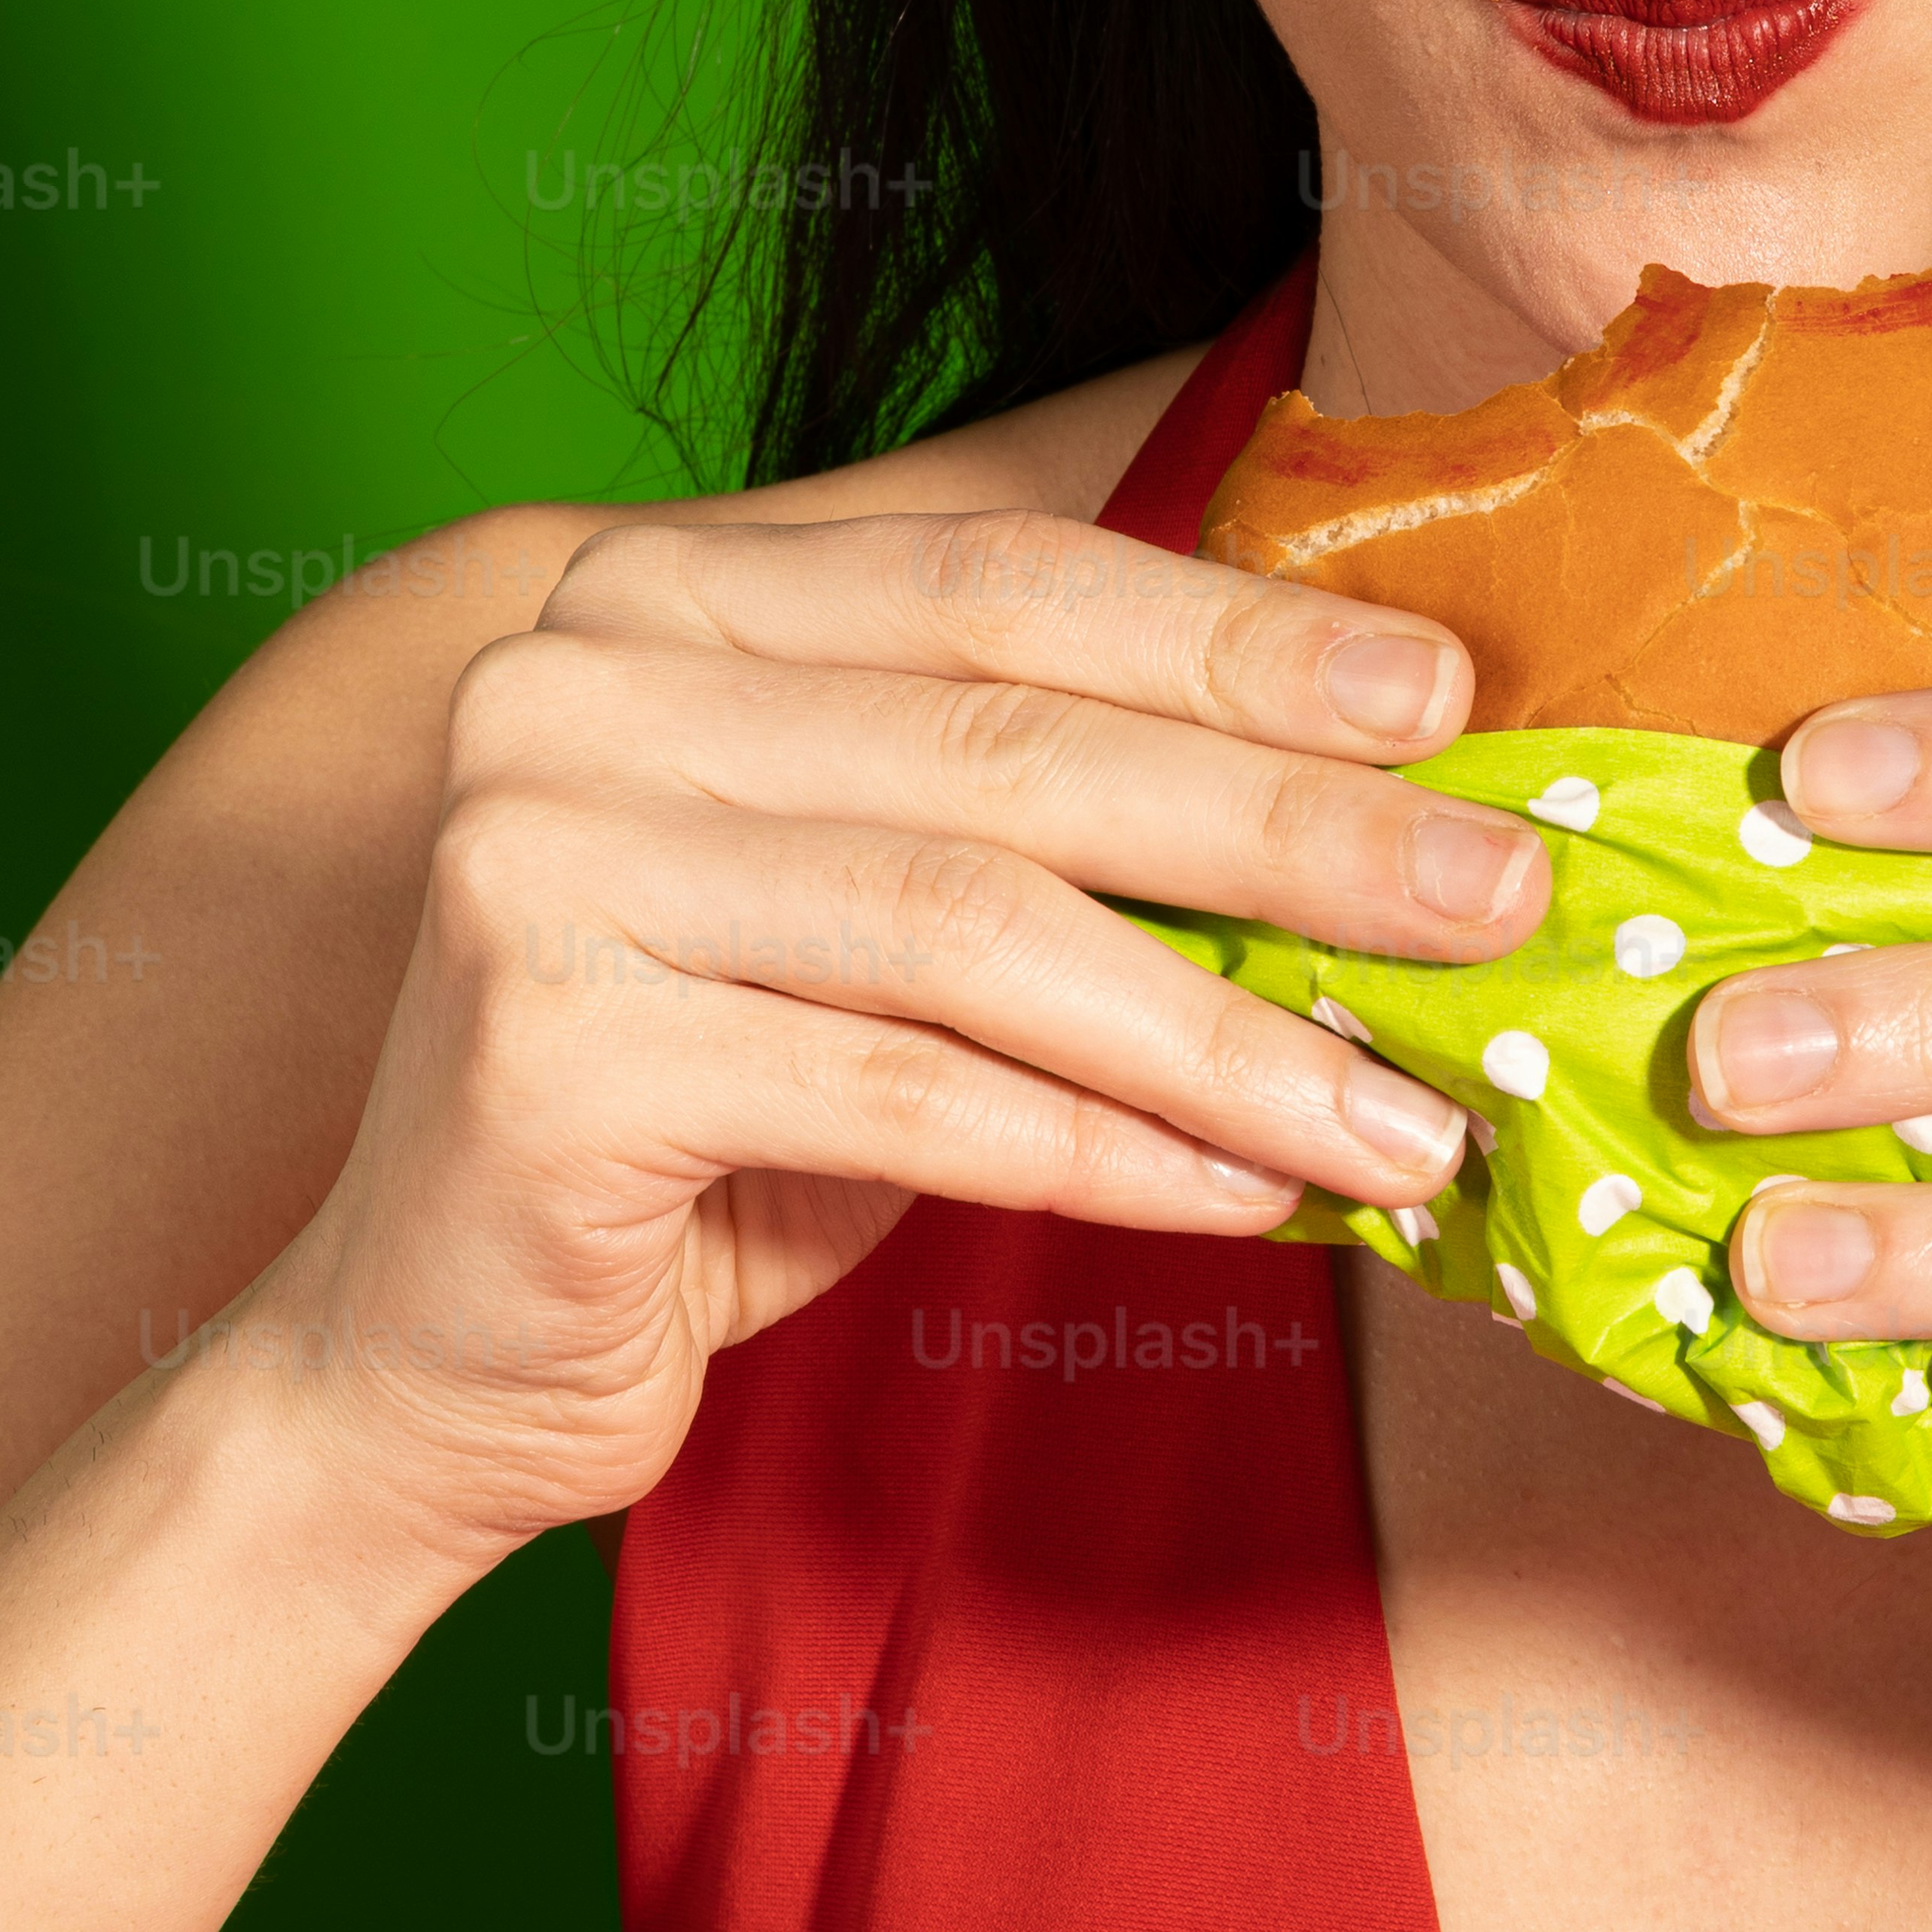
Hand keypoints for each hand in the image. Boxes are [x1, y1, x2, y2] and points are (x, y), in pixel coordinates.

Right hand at [237, 510, 1537, 1577]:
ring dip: (1231, 1035)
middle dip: (1293, 827)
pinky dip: (1110, 1153)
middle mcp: (578, 684)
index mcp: (669, 595)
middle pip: (1017, 745)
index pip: (1007, 584)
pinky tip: (1258, 1198)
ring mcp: (538, 855)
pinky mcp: (545, 1050)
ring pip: (978, 930)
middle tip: (1498, 896)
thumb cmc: (719, 1104)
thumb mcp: (891, 907)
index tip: (1454, 703)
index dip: (1242, 639)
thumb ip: (1060, 810)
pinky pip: (906, 1096)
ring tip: (1411, 1117)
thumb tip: (1397, 780)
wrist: (434, 1347)